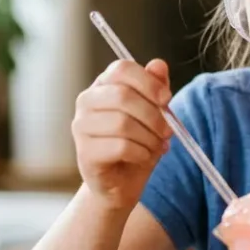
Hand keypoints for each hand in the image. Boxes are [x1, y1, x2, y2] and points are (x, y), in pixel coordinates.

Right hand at [72, 58, 173, 212]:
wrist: (121, 184)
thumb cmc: (136, 144)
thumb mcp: (153, 115)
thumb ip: (156, 90)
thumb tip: (159, 65)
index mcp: (103, 85)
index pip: (122, 69)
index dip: (148, 82)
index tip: (167, 99)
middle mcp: (86, 102)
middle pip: (123, 96)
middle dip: (153, 115)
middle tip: (168, 131)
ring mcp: (81, 127)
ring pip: (122, 123)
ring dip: (149, 137)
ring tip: (157, 146)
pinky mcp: (84, 153)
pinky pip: (120, 147)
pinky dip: (141, 153)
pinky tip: (143, 157)